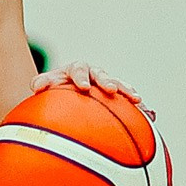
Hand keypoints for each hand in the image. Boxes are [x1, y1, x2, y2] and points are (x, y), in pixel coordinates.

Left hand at [32, 61, 150, 115]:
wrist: (65, 91)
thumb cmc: (53, 89)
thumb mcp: (45, 85)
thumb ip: (41, 83)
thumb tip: (35, 86)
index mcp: (75, 70)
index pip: (78, 69)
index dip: (81, 77)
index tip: (83, 87)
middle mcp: (92, 75)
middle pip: (101, 75)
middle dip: (106, 81)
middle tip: (110, 90)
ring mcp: (106, 84)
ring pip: (119, 85)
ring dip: (126, 91)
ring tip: (136, 100)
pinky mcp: (117, 96)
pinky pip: (129, 102)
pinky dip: (139, 107)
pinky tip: (150, 116)